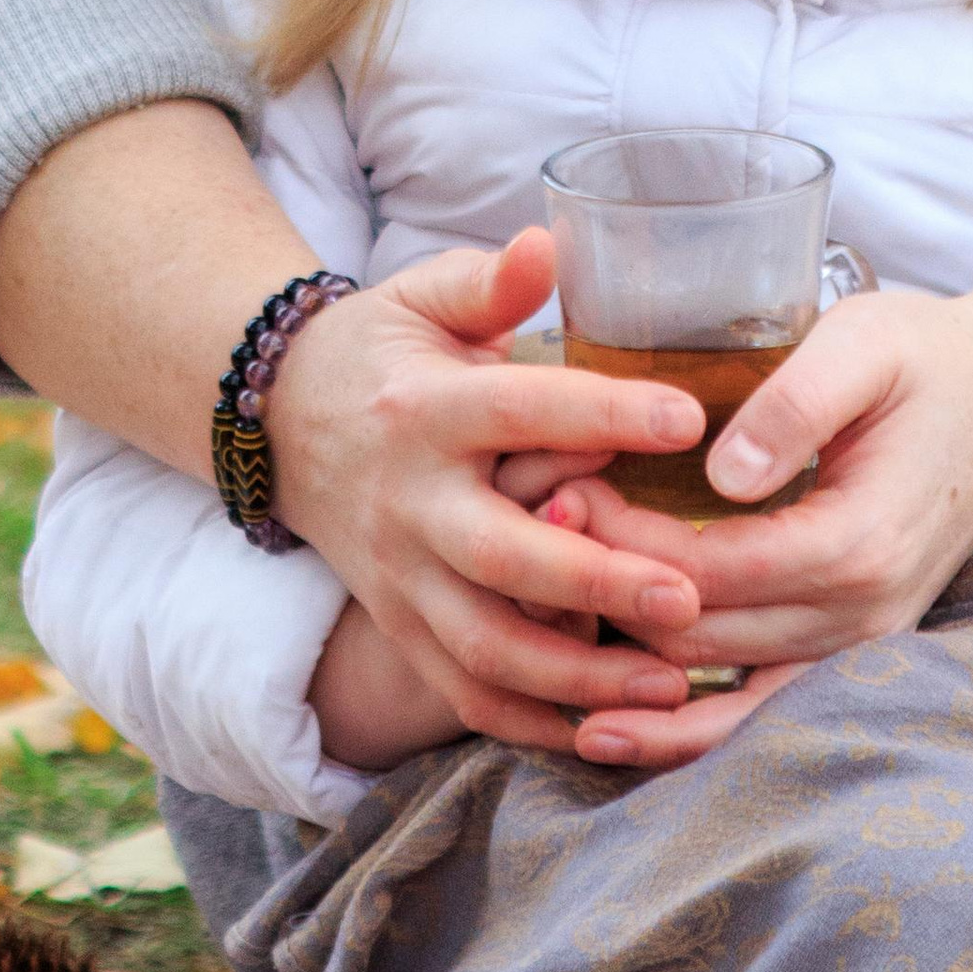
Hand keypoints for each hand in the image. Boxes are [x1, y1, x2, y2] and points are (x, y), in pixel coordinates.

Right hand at [263, 228, 712, 753]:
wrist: (281, 425)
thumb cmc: (385, 351)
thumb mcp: (424, 297)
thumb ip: (488, 280)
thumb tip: (547, 242)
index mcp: (426, 409)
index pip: (521, 409)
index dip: (604, 414)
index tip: (691, 419)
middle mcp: (409, 502)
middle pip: (502, 555)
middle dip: (597, 581)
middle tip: (691, 594)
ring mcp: (399, 577)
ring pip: (485, 646)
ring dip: (579, 674)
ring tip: (672, 680)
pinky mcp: (399, 627)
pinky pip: (463, 693)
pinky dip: (532, 723)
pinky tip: (612, 729)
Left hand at [502, 286, 972, 771]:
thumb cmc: (928, 357)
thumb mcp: (863, 344)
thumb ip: (794, 402)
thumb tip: (719, 472)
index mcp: (857, 541)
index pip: (707, 568)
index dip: (621, 541)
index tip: (557, 488)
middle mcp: (860, 616)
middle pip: (700, 638)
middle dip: (605, 596)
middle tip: (525, 545)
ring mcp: (859, 647)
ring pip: (722, 698)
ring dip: (631, 680)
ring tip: (539, 668)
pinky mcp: (850, 652)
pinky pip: (760, 710)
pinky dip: (686, 731)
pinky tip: (612, 732)